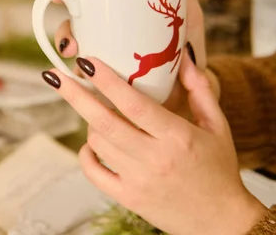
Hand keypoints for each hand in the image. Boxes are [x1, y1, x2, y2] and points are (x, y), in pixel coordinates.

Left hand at [42, 53, 266, 234]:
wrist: (221, 221)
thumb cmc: (218, 170)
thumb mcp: (217, 127)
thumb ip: (200, 89)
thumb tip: (183, 57)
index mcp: (177, 137)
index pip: (134, 104)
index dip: (107, 81)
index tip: (87, 62)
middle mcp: (154, 159)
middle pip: (104, 122)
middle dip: (75, 95)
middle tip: (54, 75)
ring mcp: (138, 180)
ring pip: (97, 142)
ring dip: (88, 121)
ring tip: (94, 109)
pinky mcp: (128, 197)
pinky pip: (93, 172)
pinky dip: (85, 154)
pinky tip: (90, 143)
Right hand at [51, 0, 208, 118]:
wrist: (187, 96)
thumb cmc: (187, 54)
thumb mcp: (189, 19)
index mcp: (125, 3)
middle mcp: (108, 21)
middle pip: (76, 3)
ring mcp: (100, 45)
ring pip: (72, 31)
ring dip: (65, 33)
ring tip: (72, 46)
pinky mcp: (97, 72)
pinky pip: (78, 65)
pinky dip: (72, 66)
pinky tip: (76, 68)